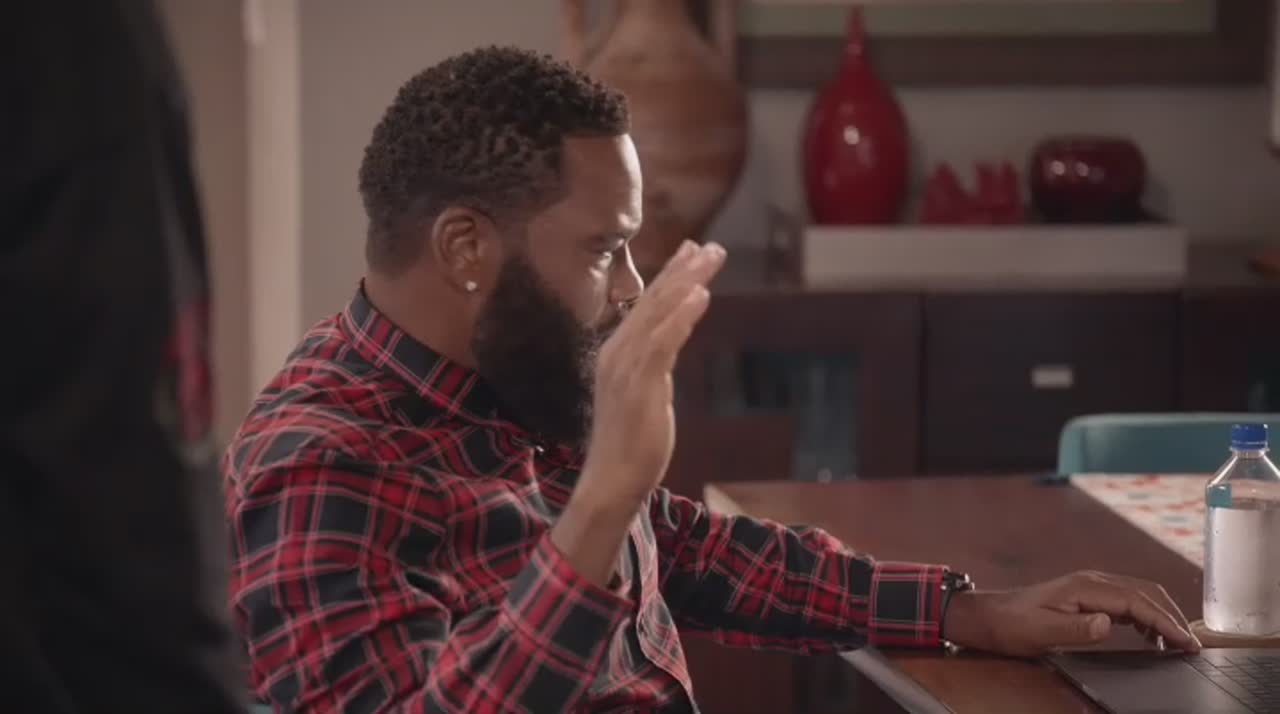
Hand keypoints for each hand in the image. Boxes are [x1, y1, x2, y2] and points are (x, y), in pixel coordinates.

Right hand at [575, 240, 725, 508]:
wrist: (612, 479)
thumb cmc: (630, 440)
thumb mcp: (643, 392)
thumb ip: (654, 363)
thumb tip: (668, 343)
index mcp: (617, 351)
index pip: (647, 304)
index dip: (671, 275)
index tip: (693, 249)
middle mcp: (617, 351)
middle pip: (654, 300)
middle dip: (683, 270)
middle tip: (711, 246)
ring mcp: (626, 366)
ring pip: (658, 313)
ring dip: (686, 282)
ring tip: (710, 258)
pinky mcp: (639, 383)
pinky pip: (662, 341)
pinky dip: (681, 315)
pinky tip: (700, 295)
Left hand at [942, 570, 1201, 656]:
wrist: (990, 616)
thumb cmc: (1013, 625)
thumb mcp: (1042, 632)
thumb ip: (1076, 629)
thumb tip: (1108, 624)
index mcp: (1085, 586)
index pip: (1137, 601)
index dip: (1165, 621)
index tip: (1186, 642)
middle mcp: (1092, 581)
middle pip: (1144, 592)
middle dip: (1172, 616)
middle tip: (1191, 645)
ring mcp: (1091, 586)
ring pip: (1138, 594)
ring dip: (1161, 615)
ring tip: (1177, 644)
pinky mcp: (1088, 595)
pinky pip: (1126, 601)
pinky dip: (1145, 616)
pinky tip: (1151, 636)